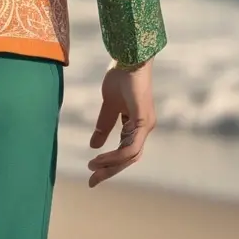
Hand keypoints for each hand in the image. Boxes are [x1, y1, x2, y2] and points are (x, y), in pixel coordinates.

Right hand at [87, 59, 155, 186]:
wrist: (129, 57)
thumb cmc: (121, 77)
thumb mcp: (109, 106)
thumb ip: (103, 125)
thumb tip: (94, 145)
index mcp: (137, 125)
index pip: (125, 152)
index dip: (110, 164)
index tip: (92, 173)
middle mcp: (145, 128)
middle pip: (129, 158)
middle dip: (110, 171)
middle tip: (92, 181)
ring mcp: (146, 125)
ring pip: (130, 155)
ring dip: (111, 165)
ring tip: (93, 168)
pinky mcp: (143, 121)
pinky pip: (130, 146)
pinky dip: (116, 155)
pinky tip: (100, 157)